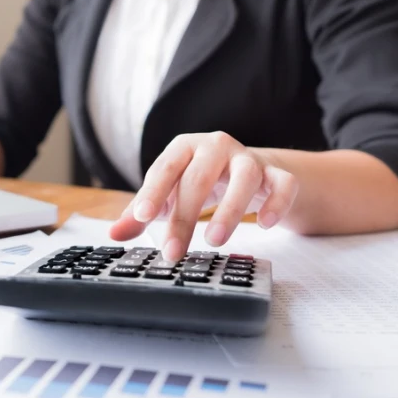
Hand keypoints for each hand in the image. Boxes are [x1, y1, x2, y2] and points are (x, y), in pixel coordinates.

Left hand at [109, 132, 297, 261]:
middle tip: (174, 251)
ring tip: (214, 240)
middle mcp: (216, 146)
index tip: (142, 217)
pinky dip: (276, 203)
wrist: (249, 172)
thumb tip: (114, 234)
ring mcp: (249, 158)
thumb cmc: (199, 182)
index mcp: (184, 147)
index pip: (165, 168)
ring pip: (245, 176)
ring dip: (230, 210)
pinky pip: (283, 184)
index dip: (153, 192)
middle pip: (199, 176)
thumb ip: (141, 213)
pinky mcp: (277, 174)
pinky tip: (264, 224)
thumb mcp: (169, 194)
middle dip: (185, 216)